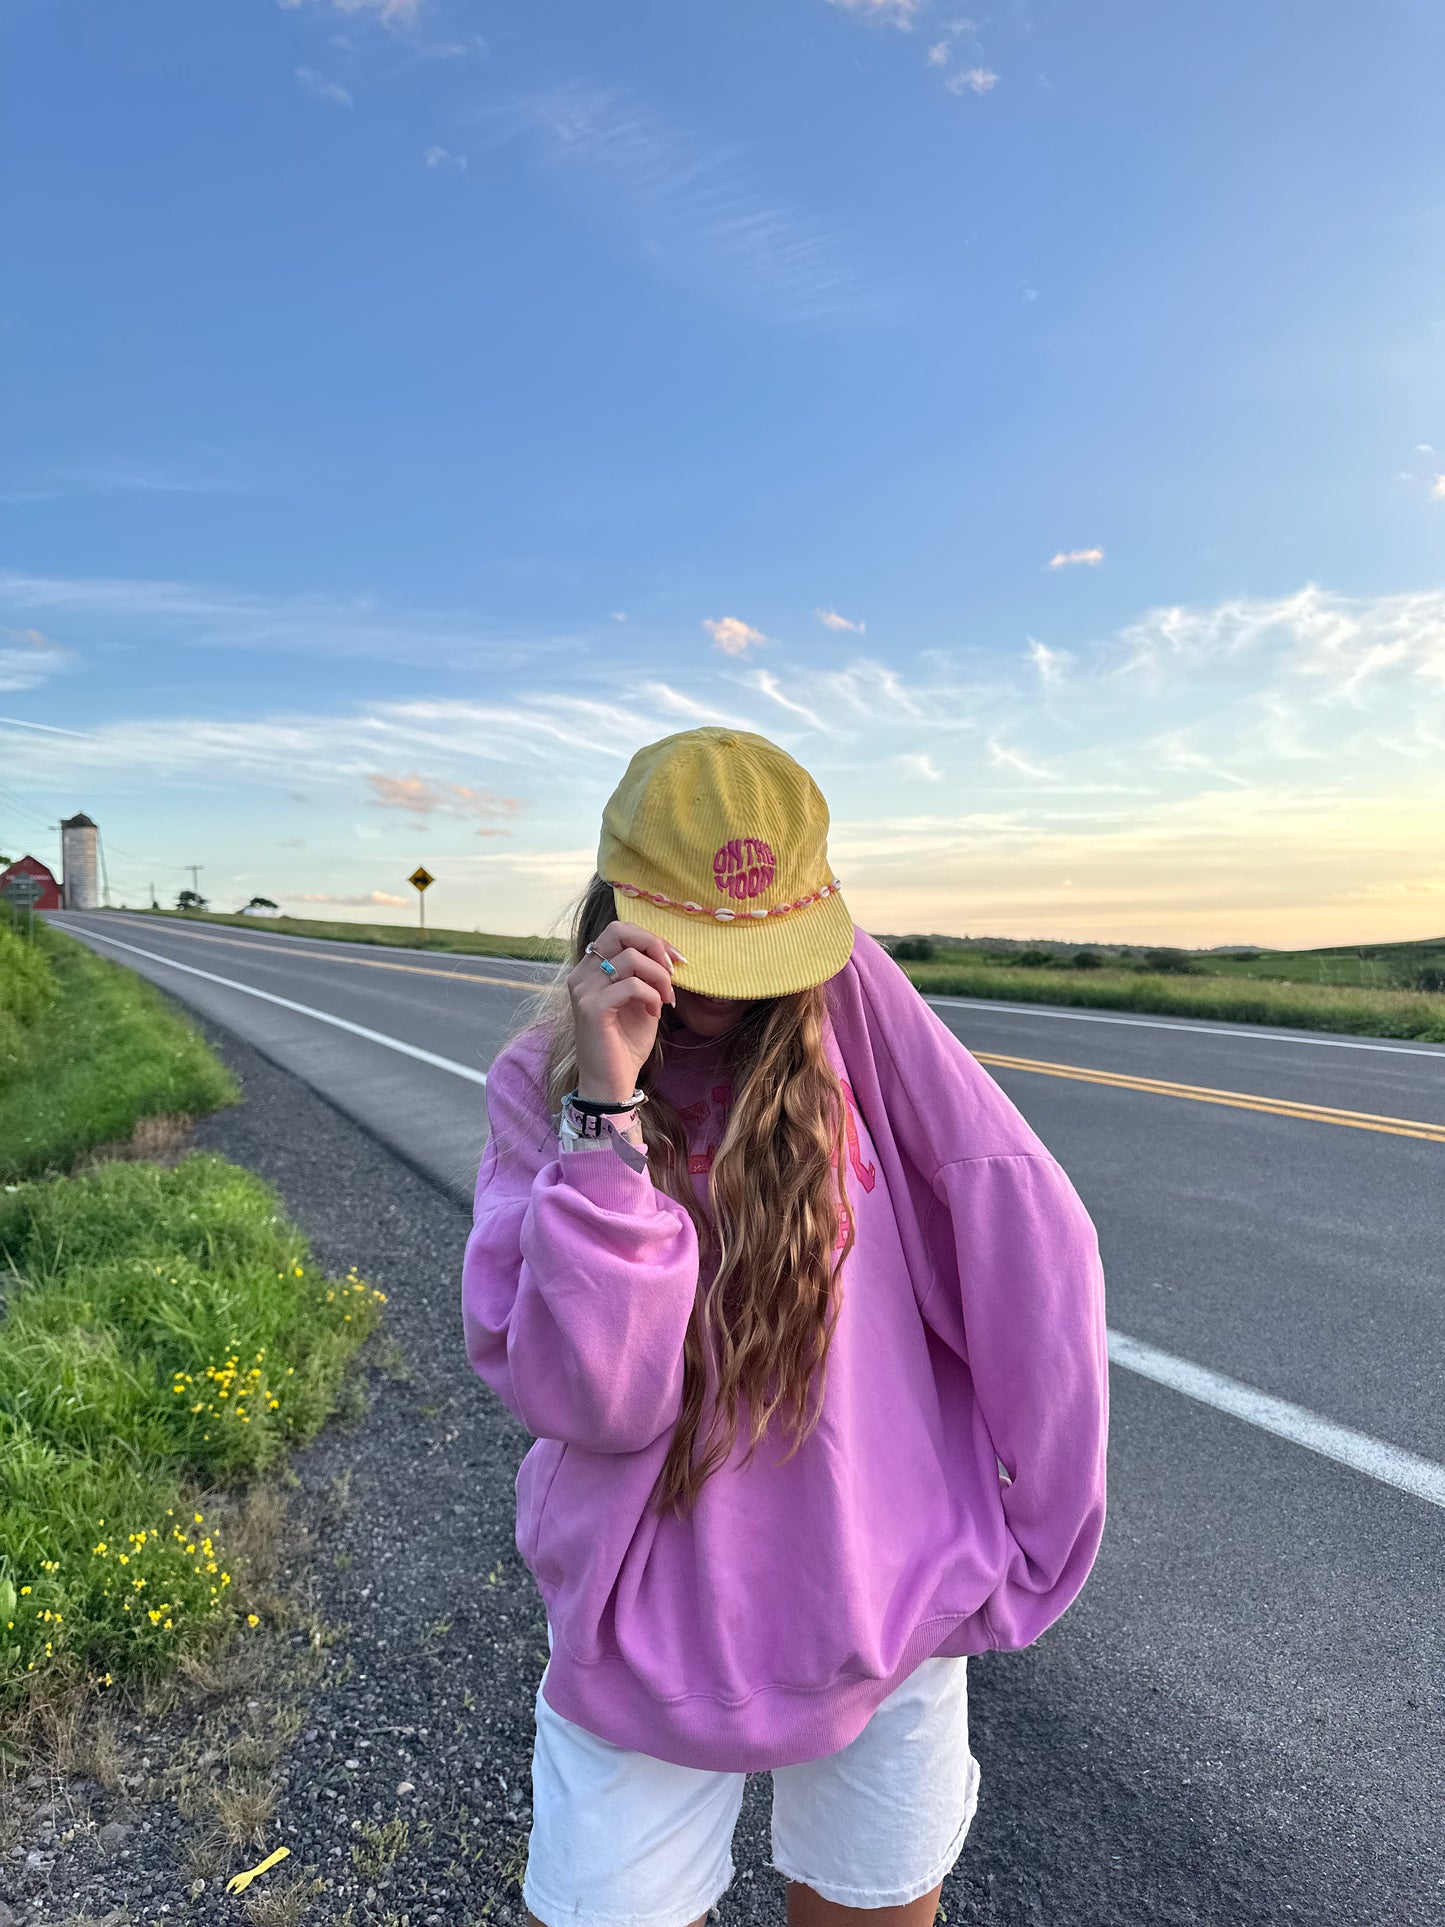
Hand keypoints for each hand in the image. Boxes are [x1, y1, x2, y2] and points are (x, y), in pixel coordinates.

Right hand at [567, 921, 686, 1102]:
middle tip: (672, 971)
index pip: (619, 930)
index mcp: (590, 969)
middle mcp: (582, 974)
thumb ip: (647, 975)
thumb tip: (669, 953)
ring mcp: (584, 990)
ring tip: (667, 999)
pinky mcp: (592, 1008)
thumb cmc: (625, 1043)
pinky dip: (652, 996)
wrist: (611, 1082)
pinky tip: (654, 1013)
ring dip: (659, 977)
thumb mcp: (641, 1001)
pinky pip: (633, 985)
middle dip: (654, 946)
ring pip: (631, 958)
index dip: (651, 938)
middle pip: (619, 931)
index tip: (676, 960)